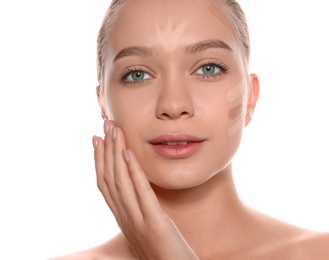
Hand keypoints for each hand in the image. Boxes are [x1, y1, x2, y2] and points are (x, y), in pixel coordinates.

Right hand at [92, 120, 198, 259]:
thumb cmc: (163, 251)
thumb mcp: (145, 227)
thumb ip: (137, 209)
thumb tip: (135, 190)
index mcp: (122, 218)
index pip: (104, 185)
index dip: (99, 160)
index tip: (98, 140)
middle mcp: (124, 218)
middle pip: (109, 178)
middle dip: (106, 149)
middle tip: (105, 125)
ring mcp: (137, 221)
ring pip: (120, 182)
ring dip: (116, 153)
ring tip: (115, 130)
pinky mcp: (154, 224)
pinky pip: (141, 193)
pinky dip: (133, 172)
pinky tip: (129, 153)